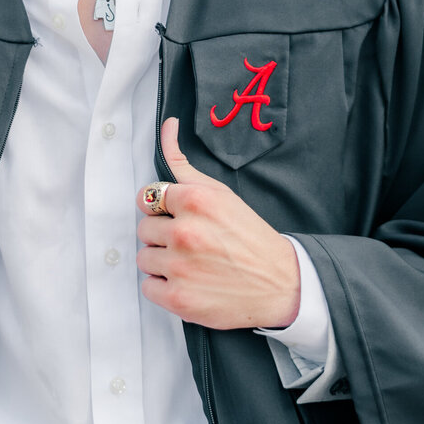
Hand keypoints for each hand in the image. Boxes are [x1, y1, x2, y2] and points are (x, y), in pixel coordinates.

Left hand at [135, 118, 300, 330]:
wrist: (280, 284)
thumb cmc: (249, 236)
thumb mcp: (220, 193)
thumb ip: (184, 164)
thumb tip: (167, 125)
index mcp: (195, 200)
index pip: (148, 197)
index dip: (163, 210)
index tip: (180, 219)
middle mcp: (185, 231)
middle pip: (143, 229)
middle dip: (163, 236)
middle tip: (191, 243)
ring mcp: (180, 267)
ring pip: (144, 258)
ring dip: (162, 262)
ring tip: (191, 263)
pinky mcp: (178, 298)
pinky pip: (148, 287)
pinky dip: (164, 287)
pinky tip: (188, 282)